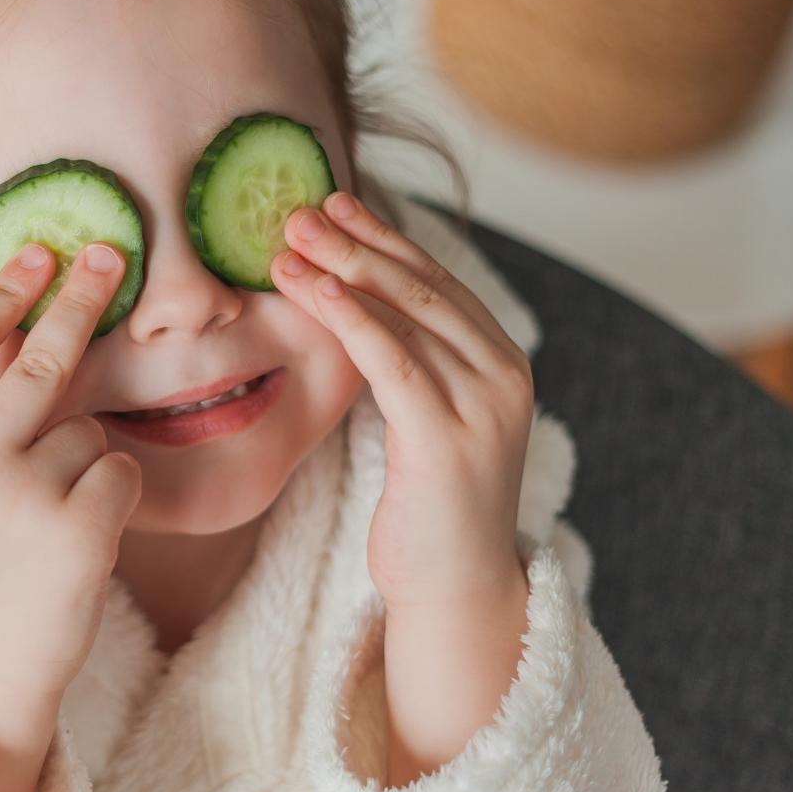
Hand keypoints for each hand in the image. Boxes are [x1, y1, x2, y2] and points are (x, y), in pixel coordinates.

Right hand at [0, 240, 143, 706]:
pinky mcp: (77, 528)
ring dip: (88, 463)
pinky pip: (121, 471)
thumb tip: (15, 332)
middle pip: (41, 358)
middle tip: (109, 250)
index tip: (35, 253)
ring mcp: (24, 492)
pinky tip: (83, 540)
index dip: (3, 293)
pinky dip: (115, 497)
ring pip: (91, 430)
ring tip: (51, 522)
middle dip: (77, 297)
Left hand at [270, 191, 534, 608]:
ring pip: (405, 316)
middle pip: (420, 287)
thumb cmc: (429, 506)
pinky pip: (395, 363)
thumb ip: (409, 363)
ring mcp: (483, 405)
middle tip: (299, 208)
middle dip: (356, 242)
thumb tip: (356, 305)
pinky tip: (320, 292)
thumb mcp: (423, 420)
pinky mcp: (449, 439)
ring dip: (342, 271)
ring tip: (289, 241)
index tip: (335, 203)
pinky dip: (355, 321)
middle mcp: (503, 373)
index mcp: (500, 361)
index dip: (383, 238)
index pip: (435, 281)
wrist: (457, 588)